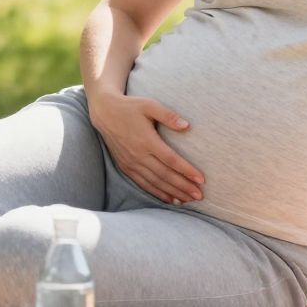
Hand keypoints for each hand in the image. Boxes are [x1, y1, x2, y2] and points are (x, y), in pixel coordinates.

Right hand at [87, 93, 204, 204]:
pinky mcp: (126, 167)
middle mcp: (139, 155)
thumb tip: (187, 126)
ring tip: (188, 200)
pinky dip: (157, 193)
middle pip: (165, 175)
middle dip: (184, 187)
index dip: (187, 170)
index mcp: (147, 140)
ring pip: (155, 182)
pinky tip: (169, 199)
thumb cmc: (130, 107)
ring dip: (173, 193)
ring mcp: (131, 163)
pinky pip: (143, 184)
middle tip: (200, 195)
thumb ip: (169, 116)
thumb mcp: (150, 105)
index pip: (171, 160)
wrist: (105, 113)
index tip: (201, 179)